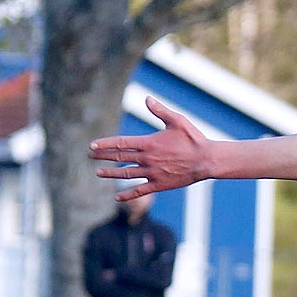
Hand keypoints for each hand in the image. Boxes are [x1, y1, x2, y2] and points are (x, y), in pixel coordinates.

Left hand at [89, 96, 208, 199]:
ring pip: (125, 174)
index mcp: (149, 143)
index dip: (104, 144)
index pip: (121, 143)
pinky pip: (139, 191)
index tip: (91, 145)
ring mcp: (151, 173)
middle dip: (103, 156)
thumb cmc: (193, 138)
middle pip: (119, 158)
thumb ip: (160, 111)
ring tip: (98, 172)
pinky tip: (116, 197)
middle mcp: (147, 159)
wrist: (207, 160)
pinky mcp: (158, 185)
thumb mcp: (177, 121)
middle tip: (90, 155)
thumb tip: (147, 99)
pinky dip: (127, 194)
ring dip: (110, 174)